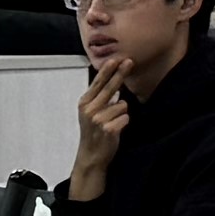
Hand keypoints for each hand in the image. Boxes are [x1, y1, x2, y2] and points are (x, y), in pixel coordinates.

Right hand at [62, 74, 128, 200]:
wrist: (91, 156)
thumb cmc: (93, 133)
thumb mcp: (90, 113)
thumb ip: (99, 98)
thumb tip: (114, 81)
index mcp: (84, 103)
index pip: (97, 83)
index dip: (107, 70)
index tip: (115, 59)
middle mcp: (90, 109)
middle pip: (110, 87)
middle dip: (120, 74)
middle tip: (129, 62)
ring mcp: (99, 119)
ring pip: (122, 105)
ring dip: (121, 113)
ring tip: (112, 123)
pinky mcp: (109, 129)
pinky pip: (125, 117)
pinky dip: (124, 123)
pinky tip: (115, 130)